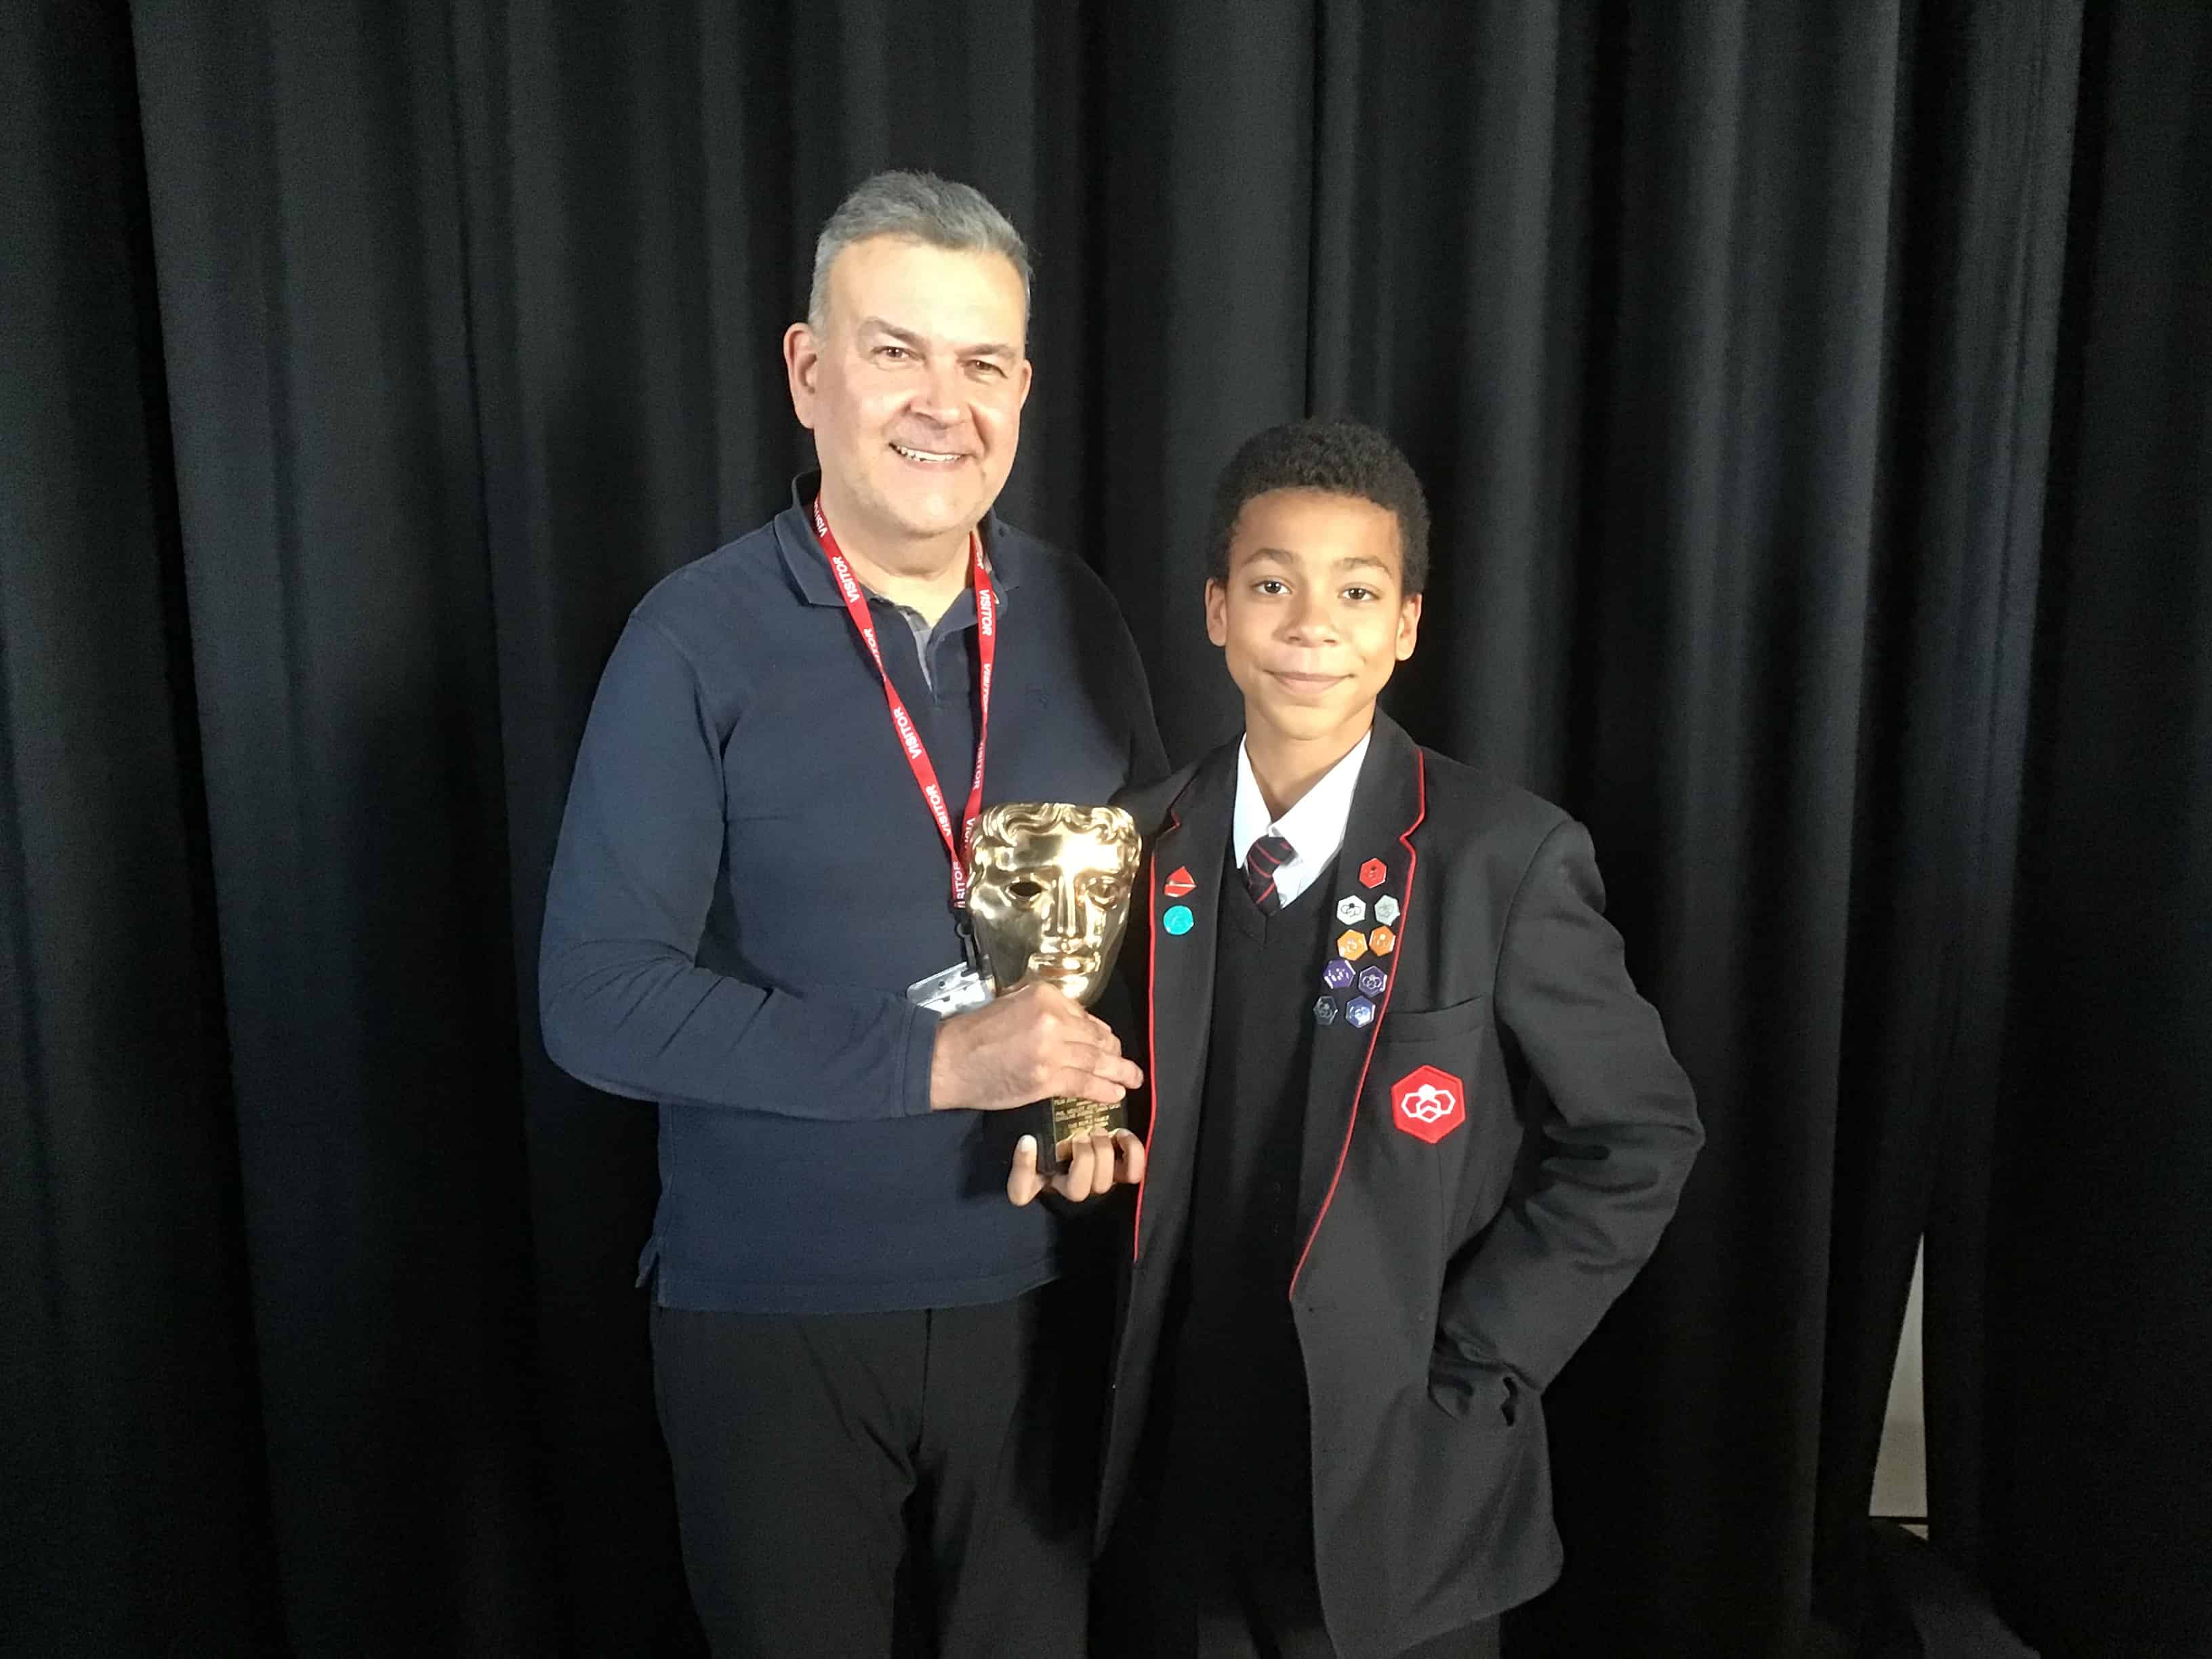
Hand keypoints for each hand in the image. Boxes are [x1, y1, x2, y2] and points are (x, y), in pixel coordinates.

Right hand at [928, 983, 1143, 1111]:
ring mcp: (1052, 1050)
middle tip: (1127, 1063)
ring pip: (1096, 1061)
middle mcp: (1053, 1019)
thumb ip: (1046, 1011)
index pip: (1085, 1016)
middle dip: (1115, 1052)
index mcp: (1045, 996)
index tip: (1107, 1043)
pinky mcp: (1046, 1079)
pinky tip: (1115, 1093)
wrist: (949, 1060)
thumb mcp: (1013, 1003)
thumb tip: (1081, 1027)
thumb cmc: (975, 1032)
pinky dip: (1103, 1089)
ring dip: (1119, 1072)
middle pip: (1096, 1038)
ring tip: (1133, 1079)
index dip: (1100, 1032)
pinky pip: (1084, 1084)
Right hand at [1007, 1128, 1146, 1206]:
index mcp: (1042, 1181)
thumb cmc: (1061, 1140)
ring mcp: (1098, 1181)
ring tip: (1098, 1133)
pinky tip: (1120, 1134)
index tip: (1027, 1140)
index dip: (1024, 1168)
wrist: (1085, 1130)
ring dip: (1101, 1154)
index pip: (1021, 1192)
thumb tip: (1027, 1142)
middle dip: (1080, 1158)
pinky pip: (1133, 1173)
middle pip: (1076, 1190)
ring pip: (1103, 1183)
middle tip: (1079, 1135)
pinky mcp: (1121, 1172)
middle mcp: (1071, 1187)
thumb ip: (1024, 1150)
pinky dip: (1131, 1151)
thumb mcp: (1038, 1142)